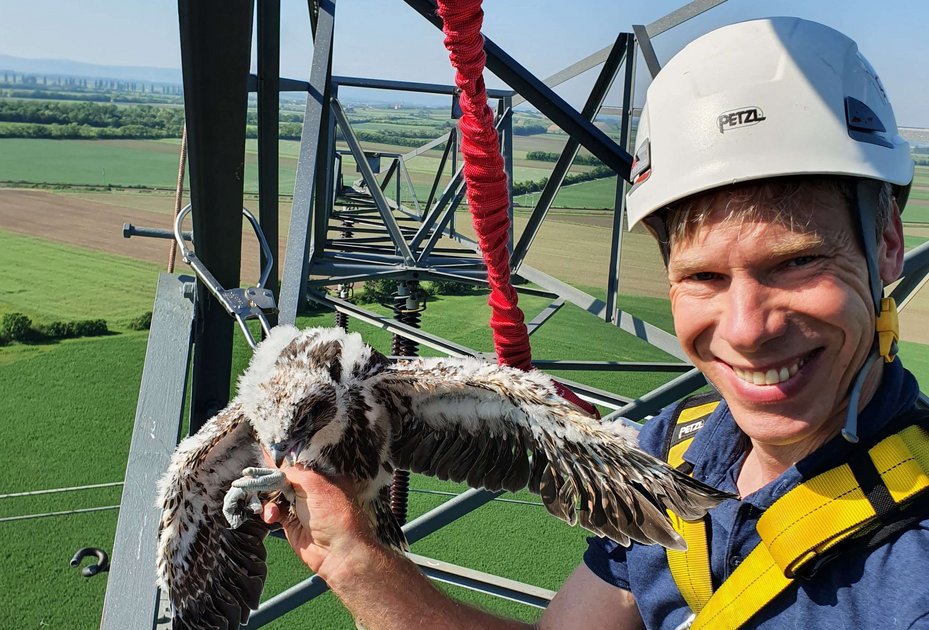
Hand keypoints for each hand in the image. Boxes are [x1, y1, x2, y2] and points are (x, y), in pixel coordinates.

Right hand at [260, 451, 377, 581]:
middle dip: (270, 481)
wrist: (335, 550)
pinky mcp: (290, 522)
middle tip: (258, 482)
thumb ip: (294, 473)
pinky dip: (269, 512)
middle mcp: (312, 490)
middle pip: (283, 480)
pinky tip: (271, 516)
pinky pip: (273, 511)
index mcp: (323, 477)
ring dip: (269, 499)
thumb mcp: (314, 483)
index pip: (298, 465)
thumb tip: (279, 468)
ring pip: (275, 495)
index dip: (282, 461)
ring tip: (271, 508)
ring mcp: (300, 506)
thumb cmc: (332, 513)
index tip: (264, 455)